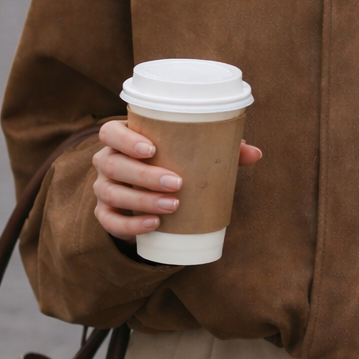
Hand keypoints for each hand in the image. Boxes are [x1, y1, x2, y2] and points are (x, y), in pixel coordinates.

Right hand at [92, 119, 261, 240]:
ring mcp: (103, 189)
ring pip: (112, 194)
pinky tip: (152, 225)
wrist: (150, 196)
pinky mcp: (106, 215)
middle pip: (113, 165)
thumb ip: (220, 150)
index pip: (110, 132)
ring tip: (172, 206)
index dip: (126, 139)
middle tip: (177, 183)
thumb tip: (255, 153)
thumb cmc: (171, 164)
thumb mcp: (189, 155)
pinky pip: (110, 222)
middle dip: (144, 175)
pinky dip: (130, 225)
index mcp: (122, 140)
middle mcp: (107, 162)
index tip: (152, 149)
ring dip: (142, 201)